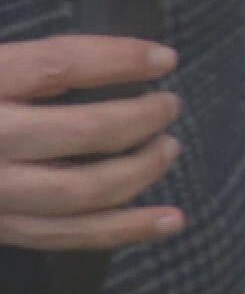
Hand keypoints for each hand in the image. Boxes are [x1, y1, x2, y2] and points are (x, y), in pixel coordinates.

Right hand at [0, 36, 185, 249]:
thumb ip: (23, 67)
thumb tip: (108, 59)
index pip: (57, 64)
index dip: (116, 59)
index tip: (163, 58)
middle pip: (80, 132)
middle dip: (138, 118)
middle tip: (169, 106)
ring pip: (82, 191)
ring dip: (140, 172)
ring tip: (170, 148)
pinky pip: (69, 236)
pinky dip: (127, 230)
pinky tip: (172, 220)